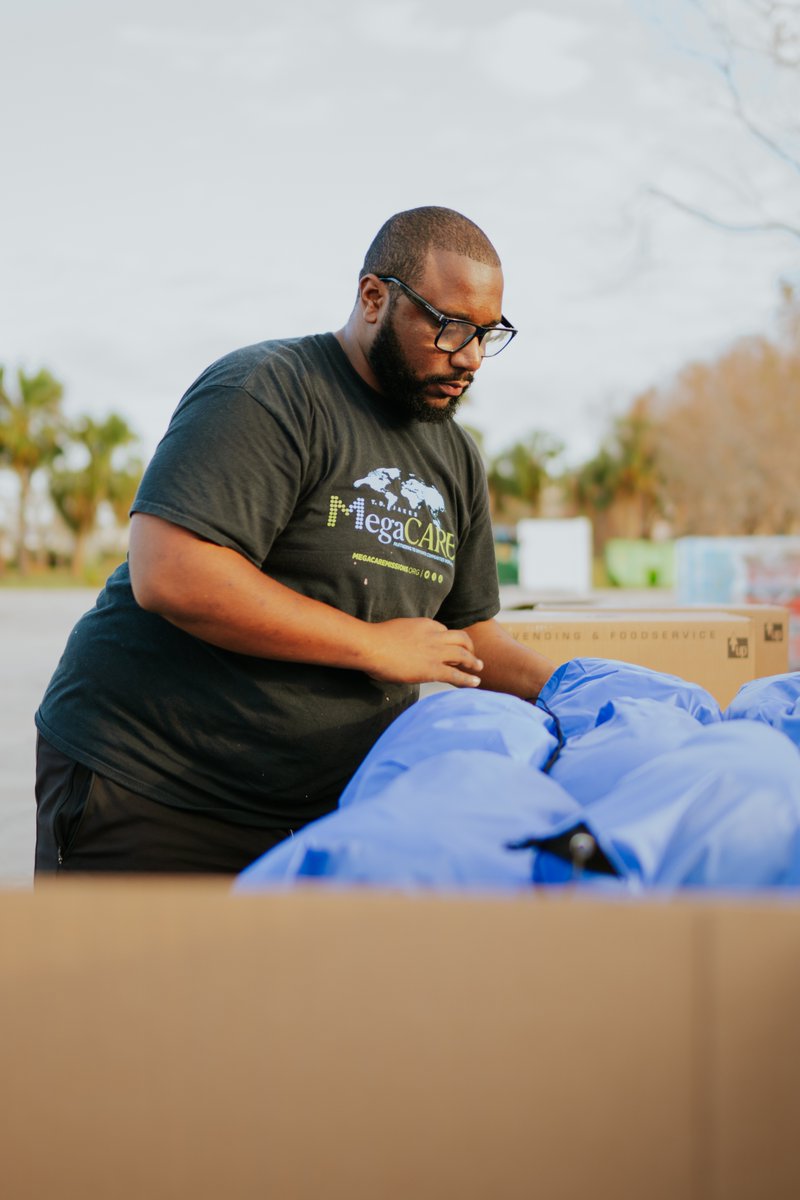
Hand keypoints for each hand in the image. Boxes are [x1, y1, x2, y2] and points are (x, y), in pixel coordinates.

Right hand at [362, 618, 482, 686]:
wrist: (371, 645)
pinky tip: (475, 682)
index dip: (450, 640)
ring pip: (463, 655)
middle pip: (461, 639)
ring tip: (479, 668)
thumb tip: (402, 647)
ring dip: (473, 662)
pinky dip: (468, 679)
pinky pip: (456, 674)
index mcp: (425, 624)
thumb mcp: (397, 630)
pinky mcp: (432, 669)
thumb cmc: (375, 639)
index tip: (451, 647)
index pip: (445, 631)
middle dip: (469, 647)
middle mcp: (435, 636)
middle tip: (472, 654)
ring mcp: (435, 652)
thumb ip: (406, 637)